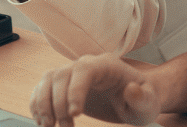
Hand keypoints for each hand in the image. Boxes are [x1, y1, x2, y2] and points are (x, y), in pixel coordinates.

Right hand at [30, 53, 160, 126]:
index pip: (84, 70)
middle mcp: (86, 65)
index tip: (75, 115)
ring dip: (43, 104)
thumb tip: (131, 89)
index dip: (75, 90)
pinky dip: (37, 104)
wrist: (135, 100)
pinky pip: (42, 88)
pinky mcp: (64, 86)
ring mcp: (73, 74)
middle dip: (58, 104)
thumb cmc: (143, 100)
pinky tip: (42, 122)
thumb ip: (143, 98)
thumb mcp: (149, 104)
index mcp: (106, 65)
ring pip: (47, 80)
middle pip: (61, 75)